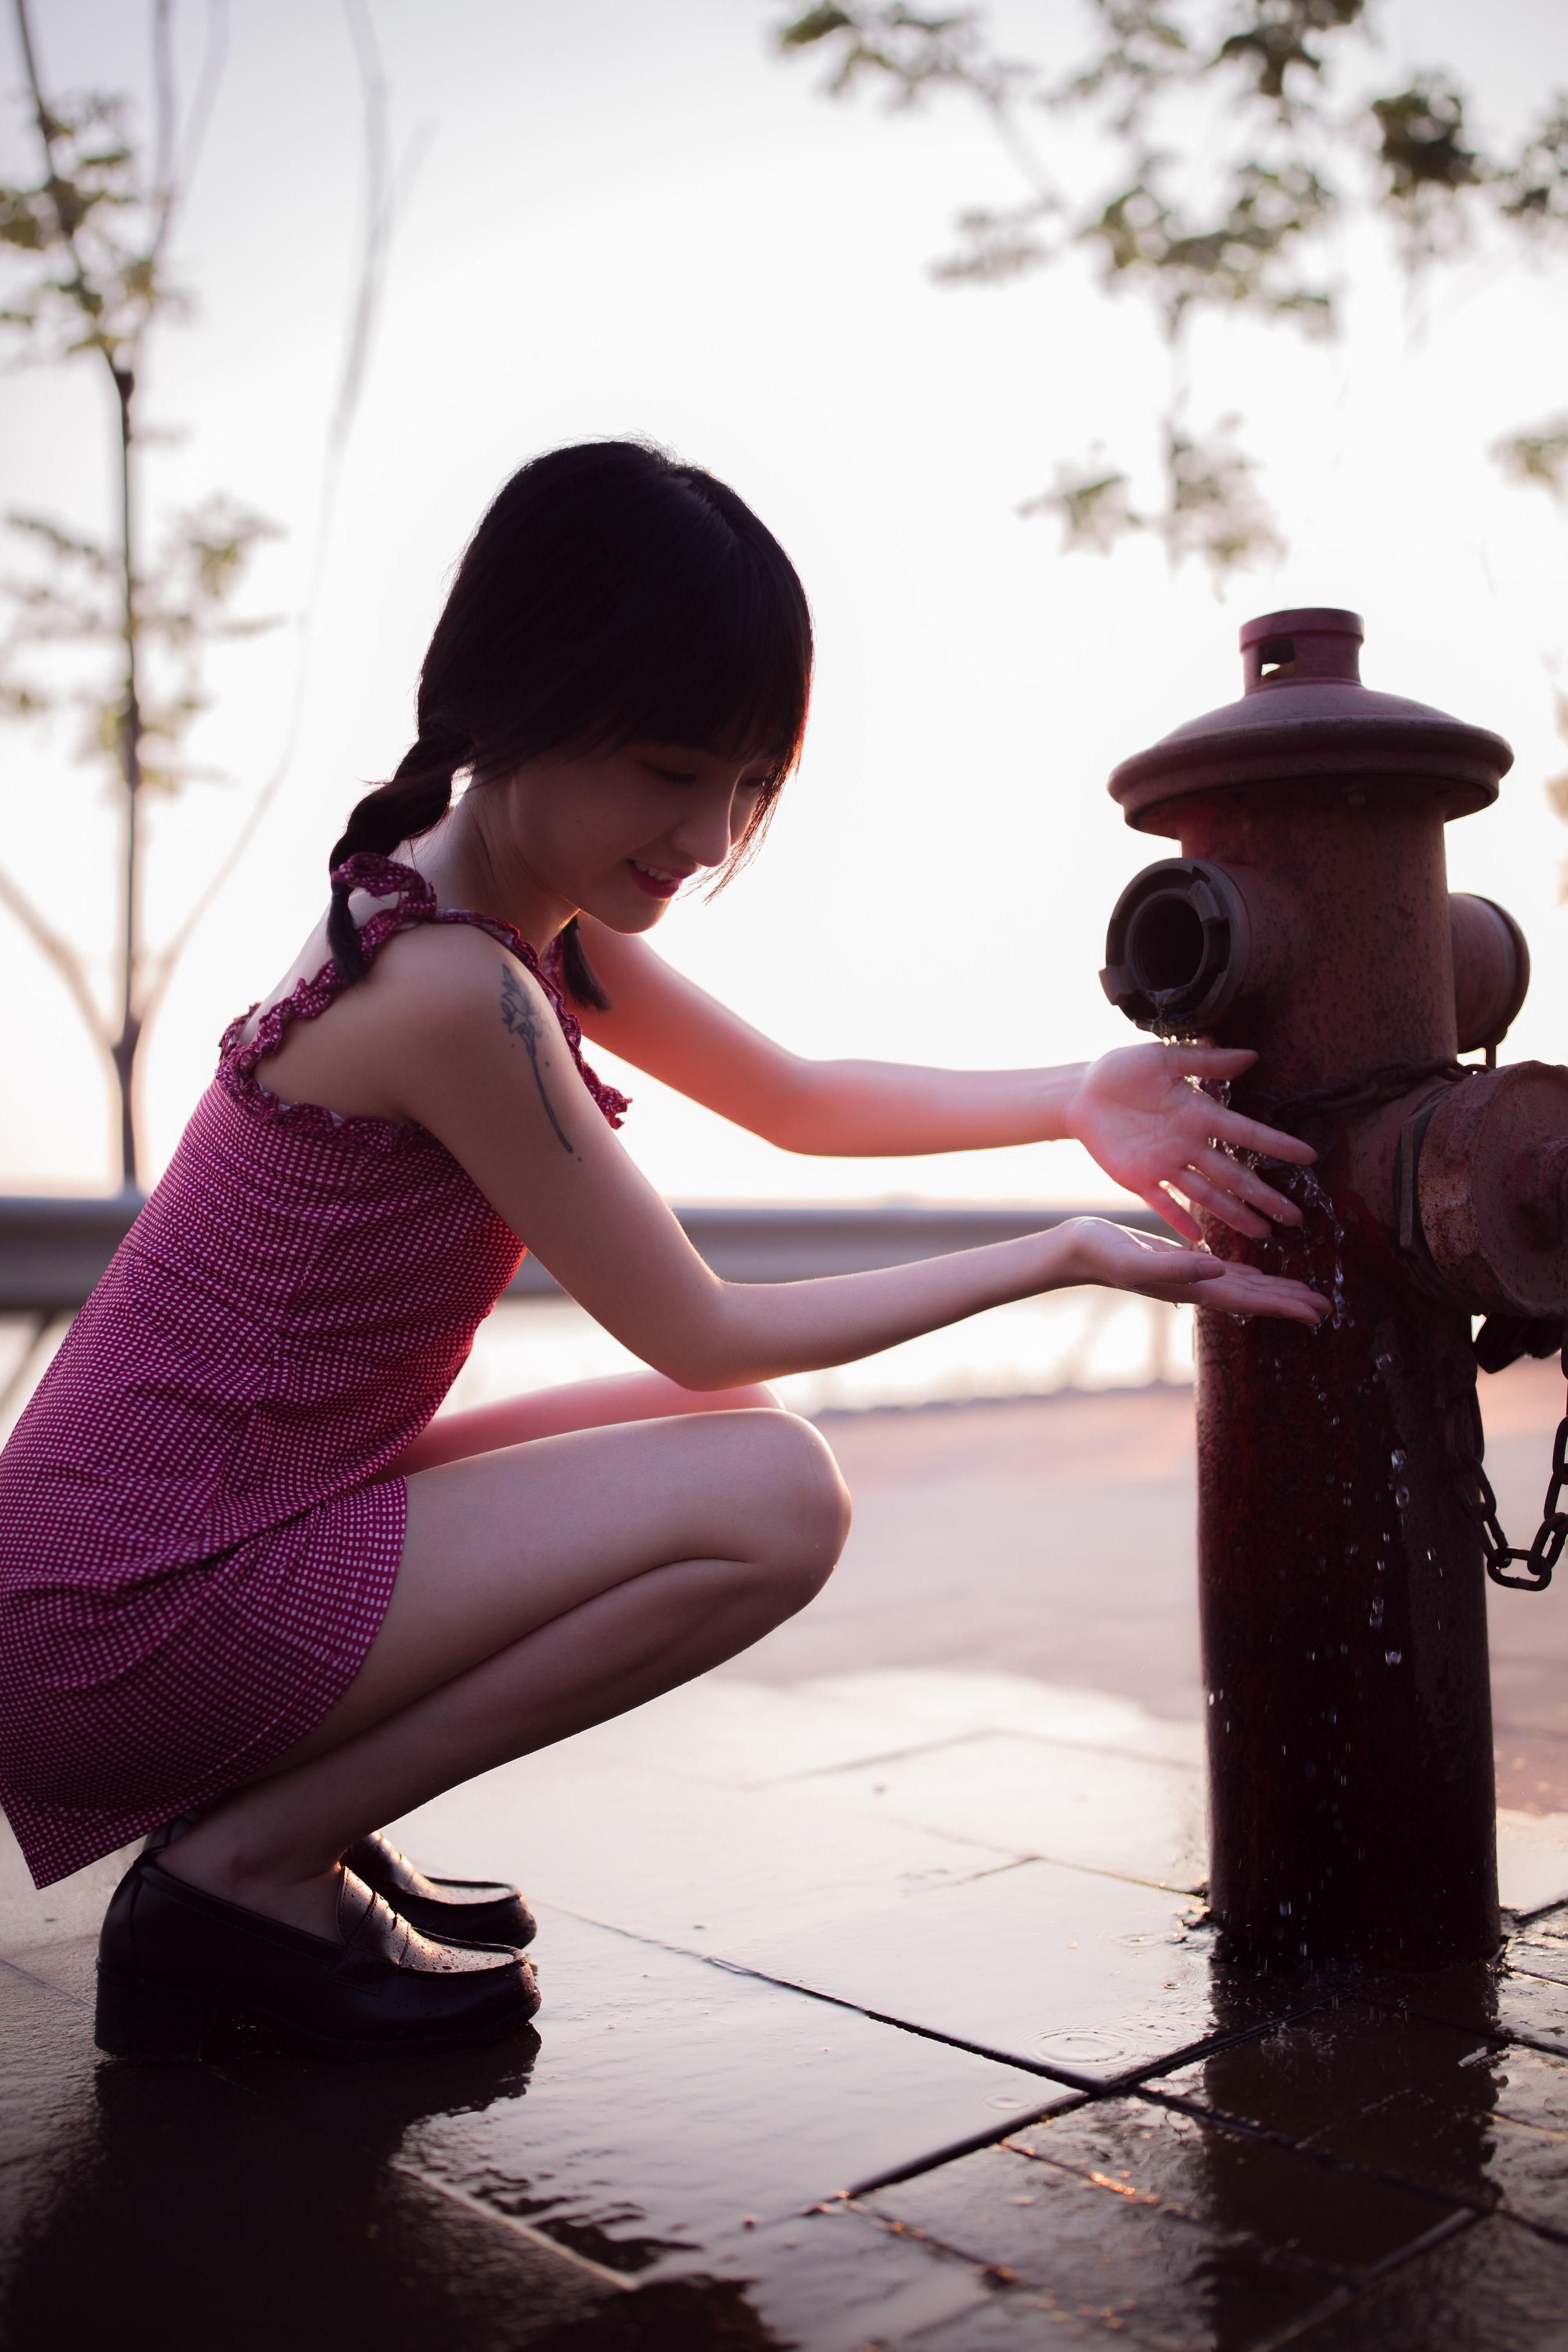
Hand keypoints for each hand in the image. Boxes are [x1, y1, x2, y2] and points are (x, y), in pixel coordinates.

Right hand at [1059, 1217, 1328, 1325]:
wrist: (1075, 1250)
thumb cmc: (1100, 1253)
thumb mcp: (1135, 1259)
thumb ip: (1175, 1267)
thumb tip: (1218, 1268)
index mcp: (1192, 1287)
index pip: (1249, 1301)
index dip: (1285, 1307)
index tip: (1318, 1313)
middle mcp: (1197, 1287)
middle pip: (1254, 1300)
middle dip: (1290, 1304)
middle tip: (1327, 1309)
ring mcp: (1190, 1278)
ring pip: (1244, 1289)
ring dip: (1275, 1294)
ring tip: (1305, 1297)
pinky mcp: (1182, 1263)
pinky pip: (1227, 1274)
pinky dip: (1250, 1278)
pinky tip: (1260, 1277)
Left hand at [1064, 1044, 1314, 1243]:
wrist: (1080, 1091)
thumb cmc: (1121, 1069)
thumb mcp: (1163, 1058)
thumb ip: (1205, 1060)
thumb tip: (1252, 1055)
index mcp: (1199, 1113)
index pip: (1246, 1133)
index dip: (1278, 1145)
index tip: (1310, 1157)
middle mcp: (1189, 1144)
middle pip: (1235, 1175)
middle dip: (1266, 1196)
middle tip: (1296, 1218)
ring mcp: (1165, 1165)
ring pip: (1208, 1195)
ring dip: (1235, 1214)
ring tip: (1264, 1235)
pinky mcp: (1138, 1179)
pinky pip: (1163, 1203)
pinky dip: (1180, 1220)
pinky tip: (1201, 1239)